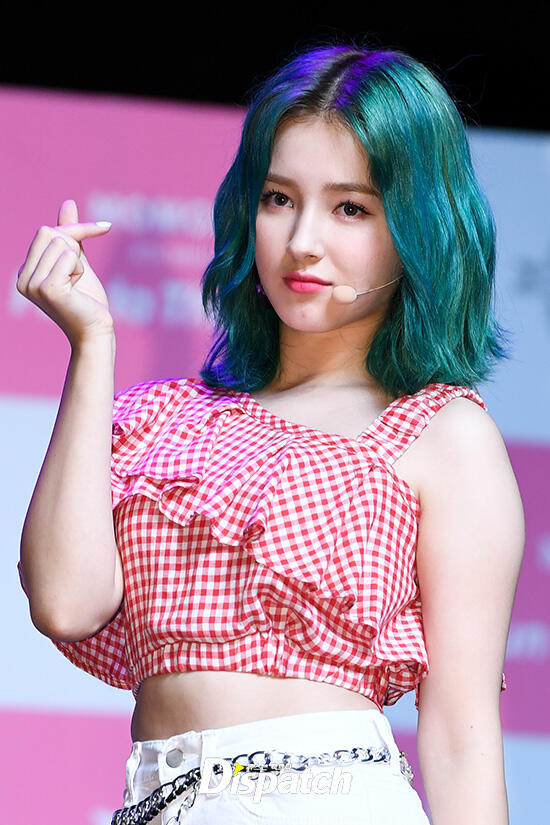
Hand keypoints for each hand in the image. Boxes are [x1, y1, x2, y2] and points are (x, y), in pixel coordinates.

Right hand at [17, 199, 113, 346]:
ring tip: (76, 286)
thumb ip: (70, 235)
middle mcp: (22, 278)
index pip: (46, 231)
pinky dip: (81, 270)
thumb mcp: (78, 262)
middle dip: (75, 246)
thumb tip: (68, 202)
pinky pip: (70, 258)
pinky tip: (77, 291)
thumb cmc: (88, 302)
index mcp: (24, 272)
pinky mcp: (47, 289)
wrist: (96, 332)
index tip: (105, 227)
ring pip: (62, 244)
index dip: (76, 230)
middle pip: (51, 233)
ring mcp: (31, 285)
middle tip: (80, 274)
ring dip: (79, 263)